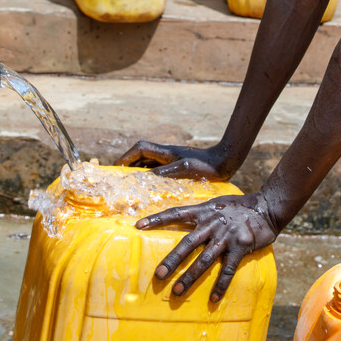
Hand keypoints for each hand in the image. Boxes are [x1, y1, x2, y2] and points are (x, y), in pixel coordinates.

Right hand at [117, 140, 232, 180]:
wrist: (224, 163)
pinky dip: (151, 179)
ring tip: (131, 187)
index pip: (140, 149)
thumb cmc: (206, 165)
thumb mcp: (184, 169)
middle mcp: (166, 156)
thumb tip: (143, 177)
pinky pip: (158, 173)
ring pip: (149, 165)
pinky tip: (150, 191)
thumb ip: (164, 173)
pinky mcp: (178, 169)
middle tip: (120, 180)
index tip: (116, 168)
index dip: (126, 157)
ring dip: (139, 173)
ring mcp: (172, 162)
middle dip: (129, 165)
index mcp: (165, 152)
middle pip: (141, 156)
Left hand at [135, 192, 278, 301]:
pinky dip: (220, 285)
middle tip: (158, 276)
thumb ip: (200, 214)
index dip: (157, 219)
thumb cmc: (238, 207)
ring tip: (177, 292)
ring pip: (204, 260)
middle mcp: (212, 224)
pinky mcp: (241, 247)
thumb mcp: (216, 204)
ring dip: (190, 277)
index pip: (176, 213)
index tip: (138, 226)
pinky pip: (228, 269)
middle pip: (187, 243)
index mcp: (203, 212)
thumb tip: (181, 220)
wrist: (267, 206)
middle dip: (172, 261)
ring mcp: (226, 236)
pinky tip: (213, 299)